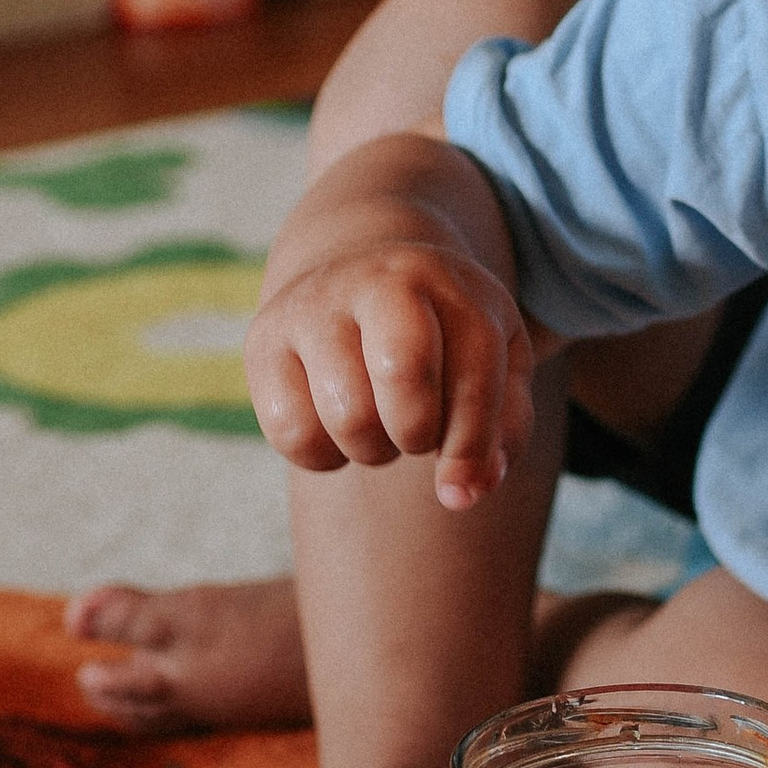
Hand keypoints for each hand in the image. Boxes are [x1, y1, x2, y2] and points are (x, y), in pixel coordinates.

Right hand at [246, 233, 531, 510]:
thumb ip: (504, 426)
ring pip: (347, 415)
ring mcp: (315, 306)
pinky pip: (291, 432)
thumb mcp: (492, 360)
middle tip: (418, 434)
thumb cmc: (442, 335)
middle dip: (418, 433)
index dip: (472, 446)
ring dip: (373, 450)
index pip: (473, 372)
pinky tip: (336, 429)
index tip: (462, 492)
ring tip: (380, 425)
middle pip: (404, 375)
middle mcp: (379, 281)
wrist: (359, 274)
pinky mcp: (264, 340)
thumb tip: (471, 488)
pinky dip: (322, 455)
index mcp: (447, 282)